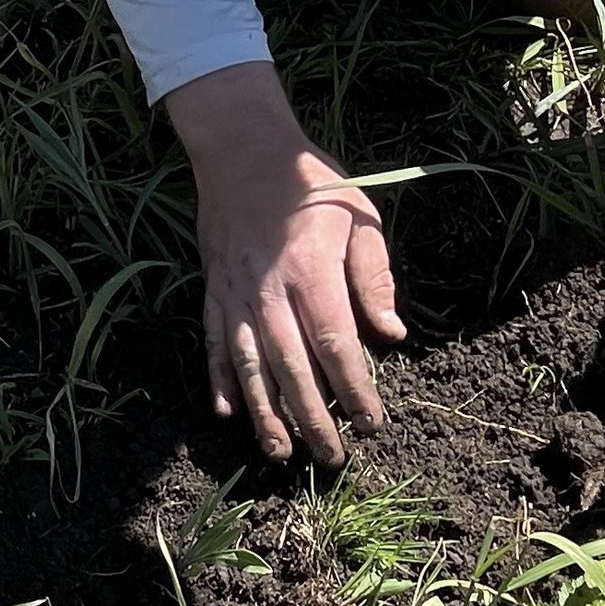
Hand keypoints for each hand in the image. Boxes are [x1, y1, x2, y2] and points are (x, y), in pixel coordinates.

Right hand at [166, 62, 406, 465]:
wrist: (244, 148)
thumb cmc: (311, 182)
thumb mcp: (359, 215)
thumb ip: (374, 276)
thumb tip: (391, 335)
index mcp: (313, 273)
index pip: (337, 347)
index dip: (355, 391)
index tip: (371, 422)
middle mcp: (270, 292)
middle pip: (293, 370)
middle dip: (314, 419)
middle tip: (332, 457)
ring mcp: (235, 294)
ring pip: (250, 366)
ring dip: (266, 414)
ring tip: (280, 452)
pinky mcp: (213, 289)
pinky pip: (213, 343)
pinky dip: (219, 380)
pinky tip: (228, 412)